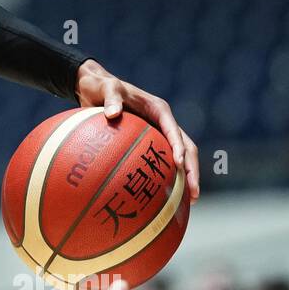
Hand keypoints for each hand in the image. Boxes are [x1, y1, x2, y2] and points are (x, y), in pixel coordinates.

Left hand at [74, 59, 199, 203]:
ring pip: (178, 157)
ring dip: (185, 177)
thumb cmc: (102, 87)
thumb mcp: (106, 88)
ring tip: (188, 202)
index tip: (179, 165)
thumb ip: (110, 98)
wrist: (95, 88)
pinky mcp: (150, 143)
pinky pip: (160, 161)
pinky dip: (165, 177)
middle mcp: (163, 122)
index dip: (179, 148)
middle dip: (192, 170)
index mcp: (159, 110)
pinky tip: (163, 198)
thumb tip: (111, 114)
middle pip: (186, 148)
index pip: (174, 131)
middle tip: (193, 193)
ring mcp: (158, 133)